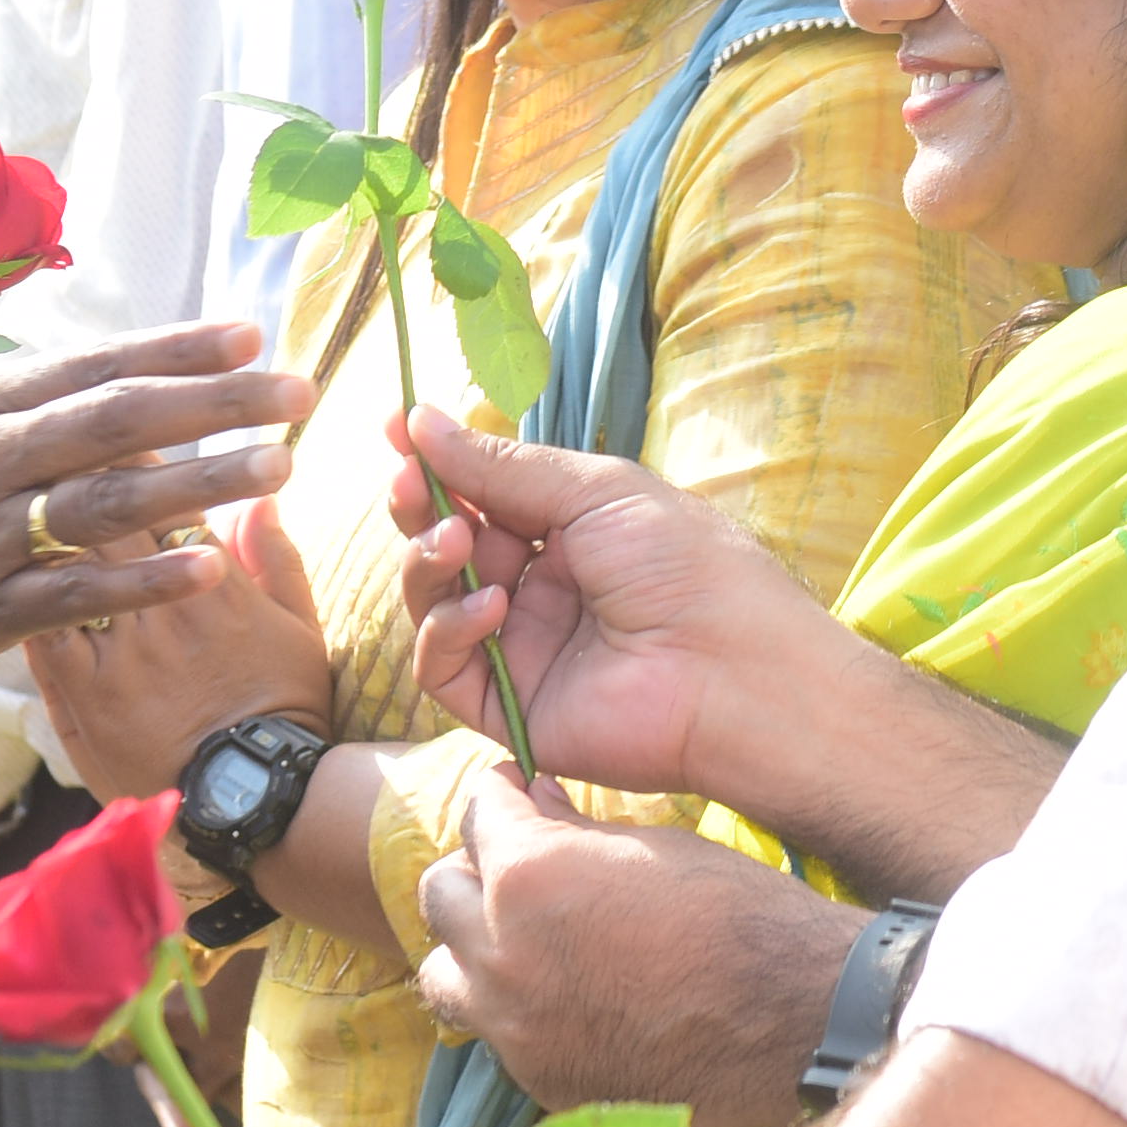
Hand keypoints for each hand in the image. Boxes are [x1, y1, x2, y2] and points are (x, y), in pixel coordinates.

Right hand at [0, 326, 307, 731]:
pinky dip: (146, 580)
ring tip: (282, 466)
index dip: (177, 348)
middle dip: (217, 401)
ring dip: (204, 480)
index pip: (94, 364)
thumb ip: (20, 411)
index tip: (253, 336)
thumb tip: (112, 378)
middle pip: (119, 418)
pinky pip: (80, 592)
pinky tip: (212, 569)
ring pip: (111, 500)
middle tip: (301, 391)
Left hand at [22, 459, 349, 799]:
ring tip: (24, 499)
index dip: (140, 455)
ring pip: (66, 560)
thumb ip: (275, 557)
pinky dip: (22, 592)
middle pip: (108, 510)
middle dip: (82, 470)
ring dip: (43, 524)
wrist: (254, 798)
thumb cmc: (283, 712)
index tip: (122, 429)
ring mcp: (118, 647)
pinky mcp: (82, 692)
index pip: (168, 489)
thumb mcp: (298, 627)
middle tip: (59, 446)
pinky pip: (40, 626)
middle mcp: (162, 602)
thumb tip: (259, 496)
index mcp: (217, 579)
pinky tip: (5, 572)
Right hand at [393, 405, 926, 813]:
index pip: (483, 494)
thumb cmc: (687, 567)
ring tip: (457, 542)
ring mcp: (522, 649)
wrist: (732, 670)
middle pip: (446, 545)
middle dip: (420, 509)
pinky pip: (442, 665)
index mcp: (571, 533)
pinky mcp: (509, 707)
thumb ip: (502, 466)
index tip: (395, 427)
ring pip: (432, 602)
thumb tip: (421, 419)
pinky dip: (449, 628)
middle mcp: (541, 590)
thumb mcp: (595, 492)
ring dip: (428, 563)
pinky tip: (493, 606)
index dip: (438, 464)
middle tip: (407, 483)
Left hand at [409, 762, 867, 1126]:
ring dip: (473, 949)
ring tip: (521, 940)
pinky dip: (516, 1011)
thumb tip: (529, 802)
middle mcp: (502, 955)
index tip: (518, 798)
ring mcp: (517, 1030)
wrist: (799, 1019)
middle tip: (519, 867)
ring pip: (445, 976)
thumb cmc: (740, 914)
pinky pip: (498, 1036)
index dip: (501, 798)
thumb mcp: (655, 847)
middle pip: (439, 895)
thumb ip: (574, 828)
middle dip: (477, 871)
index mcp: (529, 877)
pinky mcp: (543, 1083)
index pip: (475, 816)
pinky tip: (566, 998)